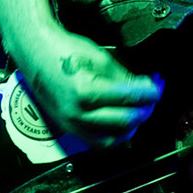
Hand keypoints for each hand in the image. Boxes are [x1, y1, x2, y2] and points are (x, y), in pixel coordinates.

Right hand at [21, 31, 162, 146]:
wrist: (34, 52)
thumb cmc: (63, 50)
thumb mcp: (99, 57)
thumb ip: (123, 77)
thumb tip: (146, 89)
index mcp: (86, 92)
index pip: (130, 98)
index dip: (150, 92)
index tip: (158, 85)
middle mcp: (78, 113)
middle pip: (125, 121)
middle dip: (144, 108)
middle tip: (152, 97)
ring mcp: (72, 124)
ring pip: (113, 139)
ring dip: (132, 127)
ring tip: (139, 111)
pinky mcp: (68, 128)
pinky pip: (97, 142)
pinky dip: (114, 135)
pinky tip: (123, 123)